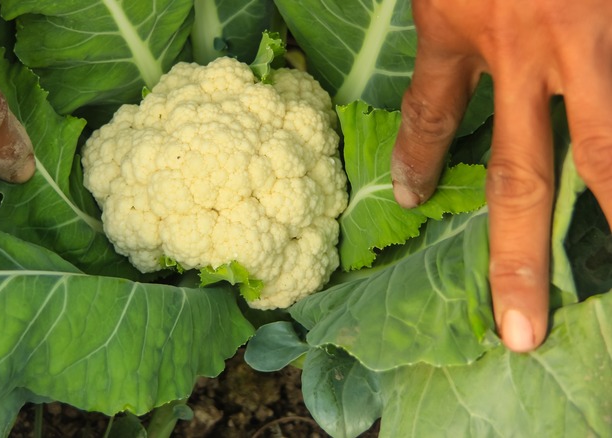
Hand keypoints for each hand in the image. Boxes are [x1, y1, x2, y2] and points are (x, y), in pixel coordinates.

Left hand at [391, 0, 611, 351]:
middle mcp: (525, 48)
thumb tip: (436, 18)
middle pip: (518, 180)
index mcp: (459, 20)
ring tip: (607, 283)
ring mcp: (588, 41)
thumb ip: (439, 1)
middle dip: (518, 259)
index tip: (402, 195)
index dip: (413, 159)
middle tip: (522, 328)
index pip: (429, 116)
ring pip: (609, 156)